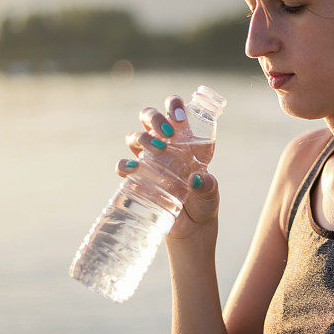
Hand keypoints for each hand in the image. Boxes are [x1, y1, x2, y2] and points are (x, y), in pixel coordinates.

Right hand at [115, 95, 219, 243]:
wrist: (191, 228)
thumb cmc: (203, 203)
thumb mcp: (210, 193)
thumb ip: (208, 186)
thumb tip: (197, 180)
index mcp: (183, 138)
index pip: (174, 110)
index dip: (173, 105)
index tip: (179, 117)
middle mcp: (163, 143)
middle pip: (148, 117)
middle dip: (154, 118)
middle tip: (168, 133)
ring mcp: (148, 160)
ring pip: (134, 136)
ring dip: (142, 139)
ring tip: (159, 151)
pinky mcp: (137, 178)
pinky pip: (123, 166)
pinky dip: (124, 165)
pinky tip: (132, 170)